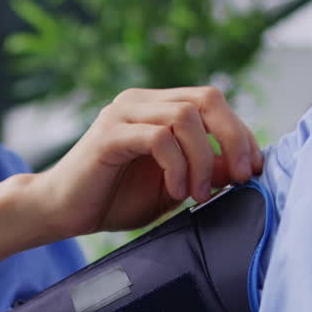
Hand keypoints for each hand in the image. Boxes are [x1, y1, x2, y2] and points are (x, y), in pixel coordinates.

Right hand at [28, 86, 264, 237]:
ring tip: (198, 193)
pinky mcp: (109, 134)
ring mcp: (123, 113)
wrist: (59, 213)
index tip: (252, 170)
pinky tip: (175, 190)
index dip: (241, 133)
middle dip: (234, 138)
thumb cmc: (111, 201)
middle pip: (206, 98)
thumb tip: (240, 166)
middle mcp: (140, 101)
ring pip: (185, 117)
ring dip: (203, 158)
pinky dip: (177, 166)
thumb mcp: (171, 187)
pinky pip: (159, 138)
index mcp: (156, 107)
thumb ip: (203, 172)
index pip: (212, 102)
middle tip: (239, 177)